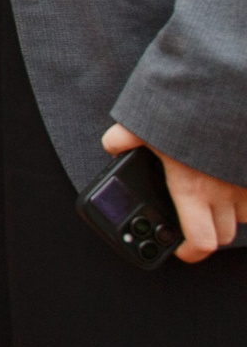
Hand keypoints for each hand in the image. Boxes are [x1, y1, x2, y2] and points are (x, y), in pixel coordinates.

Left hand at [102, 125, 244, 263]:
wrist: (229, 94)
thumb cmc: (190, 113)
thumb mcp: (146, 123)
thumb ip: (124, 138)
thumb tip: (112, 145)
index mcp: (193, 189)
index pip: (201, 242)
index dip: (190, 252)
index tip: (179, 248)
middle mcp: (225, 194)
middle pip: (223, 236)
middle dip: (207, 233)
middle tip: (192, 222)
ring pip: (244, 217)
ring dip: (230, 214)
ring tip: (212, 200)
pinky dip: (246, 196)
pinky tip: (231, 180)